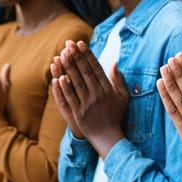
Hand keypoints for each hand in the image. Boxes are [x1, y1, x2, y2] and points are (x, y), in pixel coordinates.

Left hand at [54, 40, 127, 157]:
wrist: (108, 137)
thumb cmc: (116, 115)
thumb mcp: (123, 96)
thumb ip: (119, 80)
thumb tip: (114, 63)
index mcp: (107, 89)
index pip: (96, 68)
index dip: (87, 55)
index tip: (80, 43)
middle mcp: (97, 95)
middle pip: (84, 72)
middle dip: (76, 56)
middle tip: (68, 43)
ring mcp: (87, 104)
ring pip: (76, 82)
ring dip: (68, 67)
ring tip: (62, 54)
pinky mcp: (78, 113)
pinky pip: (70, 97)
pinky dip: (64, 87)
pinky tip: (59, 76)